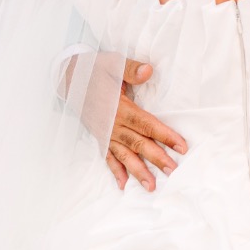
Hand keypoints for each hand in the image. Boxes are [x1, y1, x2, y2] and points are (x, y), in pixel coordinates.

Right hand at [105, 61, 188, 190]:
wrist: (68, 78)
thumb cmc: (93, 69)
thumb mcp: (112, 63)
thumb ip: (130, 69)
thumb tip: (148, 70)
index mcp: (119, 107)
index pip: (145, 124)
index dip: (164, 135)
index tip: (181, 147)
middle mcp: (112, 124)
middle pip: (137, 143)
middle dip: (156, 158)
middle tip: (172, 171)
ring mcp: (104, 132)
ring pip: (124, 155)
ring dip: (137, 171)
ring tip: (151, 186)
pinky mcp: (99, 136)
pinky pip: (107, 156)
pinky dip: (115, 171)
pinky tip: (123, 184)